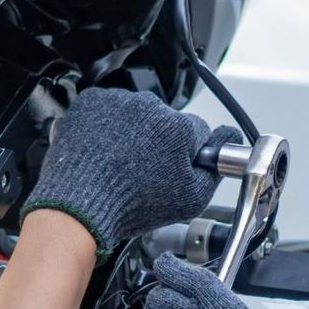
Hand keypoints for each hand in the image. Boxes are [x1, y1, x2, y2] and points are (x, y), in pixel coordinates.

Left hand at [20, 88, 239, 257]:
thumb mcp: (191, 199)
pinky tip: (105, 150)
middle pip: (166, 121)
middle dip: (160, 141)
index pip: (197, 131)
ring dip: (133, 131)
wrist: (80, 206)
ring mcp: (119, 102)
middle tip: (143, 170)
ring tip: (121, 162)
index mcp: (178, 127)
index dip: (187, 153)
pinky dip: (107, 125)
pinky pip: (109, 109)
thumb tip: (228, 141)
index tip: (174, 167)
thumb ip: (215, 168)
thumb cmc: (130, 204)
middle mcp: (150, 107)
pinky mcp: (93, 102)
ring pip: (137, 114)